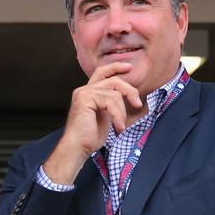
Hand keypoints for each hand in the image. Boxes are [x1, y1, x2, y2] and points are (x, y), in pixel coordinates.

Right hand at [43, 62, 142, 184]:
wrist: (77, 147)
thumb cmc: (90, 136)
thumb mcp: (104, 116)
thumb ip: (110, 103)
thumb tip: (128, 96)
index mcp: (88, 93)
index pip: (101, 73)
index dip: (115, 67)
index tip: (129, 67)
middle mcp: (84, 90)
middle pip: (113, 80)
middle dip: (129, 90)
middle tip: (137, 104)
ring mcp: (84, 93)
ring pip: (114, 93)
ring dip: (122, 112)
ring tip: (120, 126)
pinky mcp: (86, 98)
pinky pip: (111, 101)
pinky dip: (118, 115)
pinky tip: (118, 128)